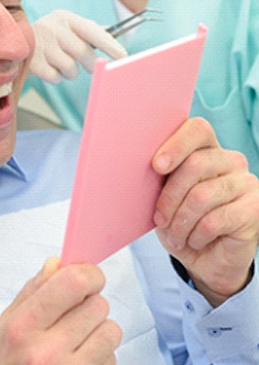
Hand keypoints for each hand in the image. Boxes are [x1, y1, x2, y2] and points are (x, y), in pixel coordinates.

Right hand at [0, 257, 120, 363]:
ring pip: (111, 331)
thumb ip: (31, 292)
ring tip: (77, 341)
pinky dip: (101, 357)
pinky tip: (79, 363)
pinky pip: (112, 359)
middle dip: (90, 305)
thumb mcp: (3, 327)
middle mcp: (47, 352)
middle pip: (98, 305)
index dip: (89, 274)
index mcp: (23, 326)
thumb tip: (57, 263)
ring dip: (99, 332)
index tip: (88, 278)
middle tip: (74, 316)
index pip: (74, 282)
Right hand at [30, 10, 126, 83]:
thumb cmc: (50, 38)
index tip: (123, 56)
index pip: (92, 31)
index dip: (109, 45)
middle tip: (89, 66)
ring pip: (70, 68)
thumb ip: (90, 32)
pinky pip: (55, 77)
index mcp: (65, 17)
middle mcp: (53, 27)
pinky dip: (56, 77)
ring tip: (61, 64)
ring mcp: (40, 44)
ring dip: (70, 72)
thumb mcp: (67, 28)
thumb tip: (115, 39)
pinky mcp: (31, 61)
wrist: (12, 42)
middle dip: (90, 64)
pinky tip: (48, 68)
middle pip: (83, 52)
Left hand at [152, 117, 258, 306]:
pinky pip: (214, 220)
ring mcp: (246, 182)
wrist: (206, 259)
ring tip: (175, 235)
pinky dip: (196, 235)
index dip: (176, 145)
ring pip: (202, 195)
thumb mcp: (163, 195)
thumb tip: (142, 163)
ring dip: (180, 222)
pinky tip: (194, 240)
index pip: (197, 129)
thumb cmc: (180, 220)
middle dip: (170, 196)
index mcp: (206, 148)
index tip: (157, 166)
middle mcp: (230, 160)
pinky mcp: (254, 208)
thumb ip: (160, 175)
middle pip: (195, 164)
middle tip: (159, 219)